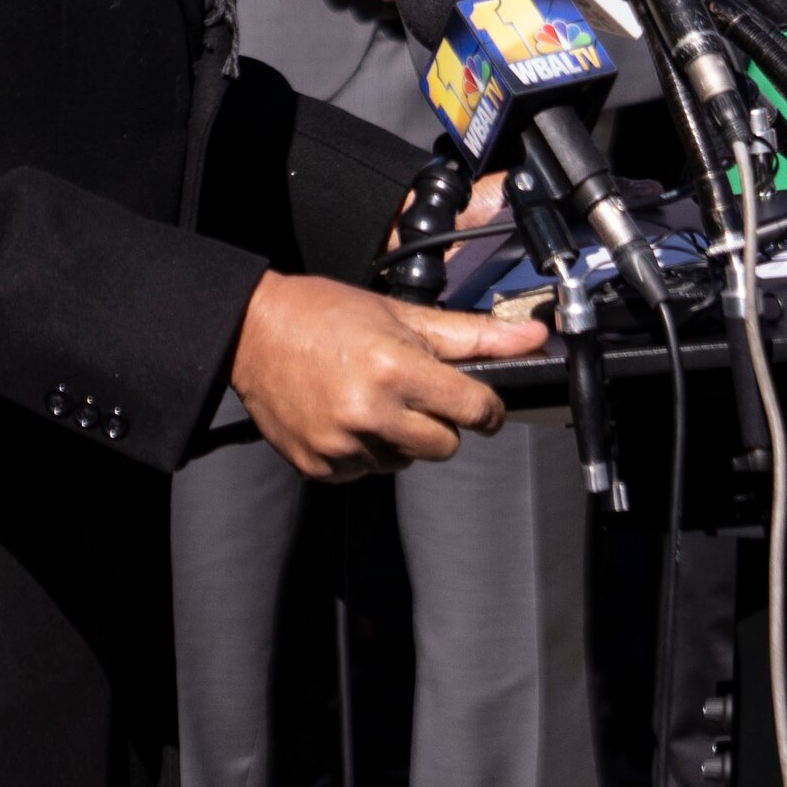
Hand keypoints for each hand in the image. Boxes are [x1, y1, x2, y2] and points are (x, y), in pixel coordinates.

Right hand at [228, 271, 545, 479]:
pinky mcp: (320, 466)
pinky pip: (367, 471)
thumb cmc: (328, 315)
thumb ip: (474, 336)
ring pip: (405, 461)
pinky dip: (364, 450)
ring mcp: (342, 445)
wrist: (252, 332)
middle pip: (446, 446)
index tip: (477, 403)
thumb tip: (534, 338)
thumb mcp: (403, 316)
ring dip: (400, 437)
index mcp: (396, 369)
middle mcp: (370, 413)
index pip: (475, 411)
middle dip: (440, 422)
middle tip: (412, 391)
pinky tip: (345, 416)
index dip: (485, 408)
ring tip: (369, 398)